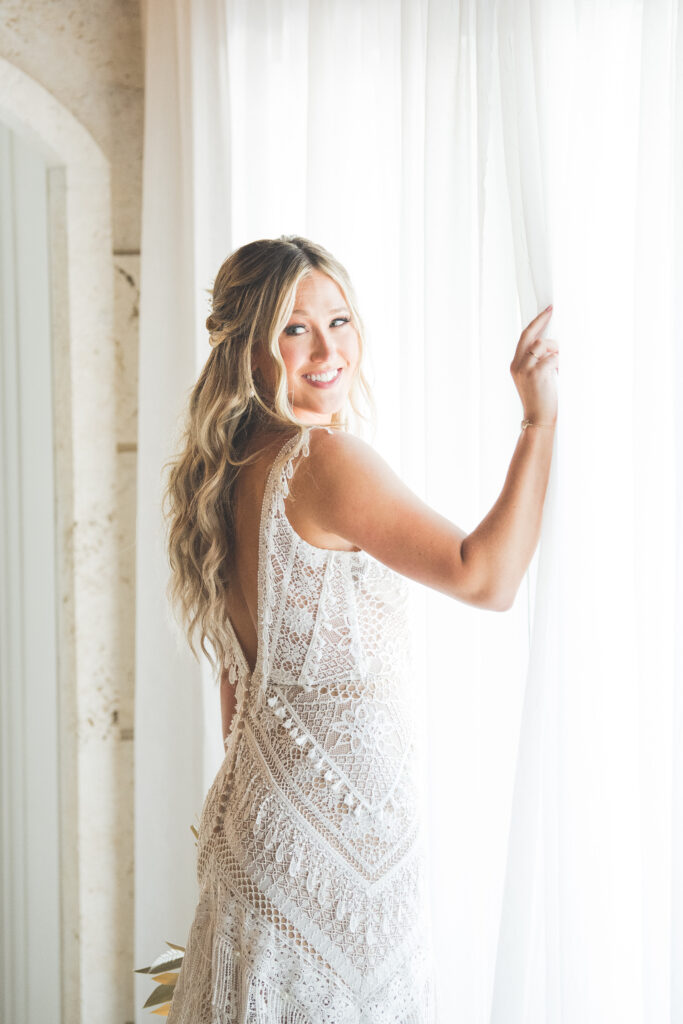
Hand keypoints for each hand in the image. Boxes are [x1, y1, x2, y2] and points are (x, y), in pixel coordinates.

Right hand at [509, 306, 558, 423]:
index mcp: (516, 364)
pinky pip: (552, 358)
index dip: (536, 323)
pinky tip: (559, 373)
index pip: (524, 337)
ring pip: (542, 344)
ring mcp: (525, 369)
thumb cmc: (541, 399)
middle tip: (552, 311)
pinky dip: (559, 363)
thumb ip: (538, 361)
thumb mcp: (534, 377)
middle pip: (529, 334)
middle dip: (541, 320)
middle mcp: (517, 364)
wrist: (538, 419)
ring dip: (555, 350)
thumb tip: (553, 344)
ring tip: (559, 364)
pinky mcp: (536, 374)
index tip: (547, 311)